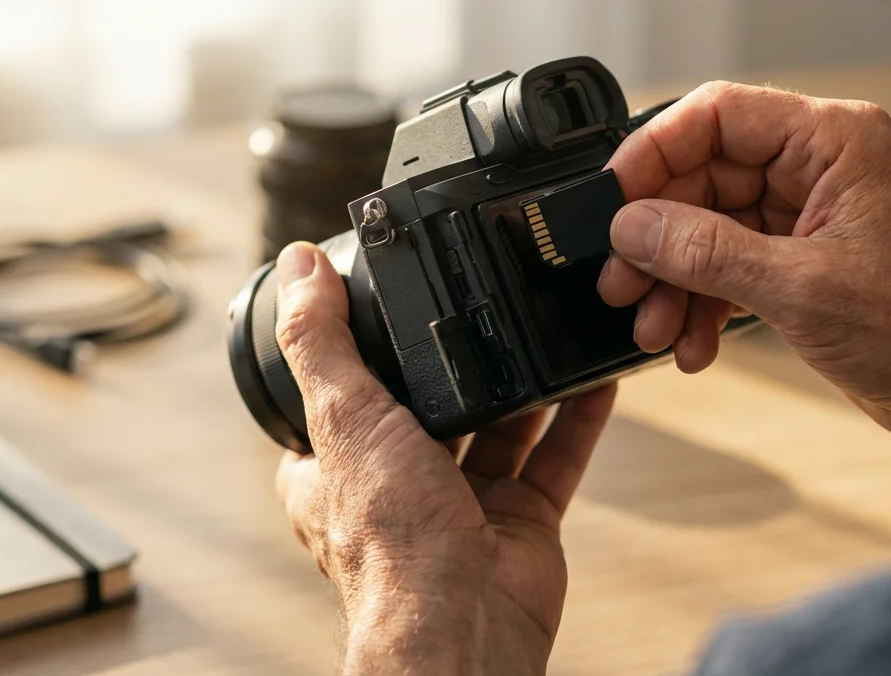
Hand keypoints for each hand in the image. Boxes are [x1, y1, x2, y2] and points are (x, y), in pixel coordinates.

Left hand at [272, 242, 615, 674]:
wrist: (464, 623)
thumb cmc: (392, 544)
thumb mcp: (342, 418)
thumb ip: (320, 341)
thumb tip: (297, 267)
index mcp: (339, 468)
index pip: (345, 395)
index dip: (367, 352)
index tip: (395, 303)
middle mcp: (400, 485)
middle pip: (433, 406)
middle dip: (459, 363)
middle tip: (485, 304)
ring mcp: (464, 504)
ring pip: (500, 429)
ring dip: (523, 385)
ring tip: (546, 328)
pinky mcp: (521, 520)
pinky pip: (554, 459)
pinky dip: (576, 419)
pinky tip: (592, 379)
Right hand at [599, 82, 890, 471]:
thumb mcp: (798, 288)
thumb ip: (704, 251)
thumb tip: (631, 226)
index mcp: (834, 139)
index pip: (716, 114)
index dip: (654, 152)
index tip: (613, 199)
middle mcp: (820, 165)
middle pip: (704, 176)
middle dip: (657, 235)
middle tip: (620, 282)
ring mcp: (810, 213)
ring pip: (709, 227)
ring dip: (674, 279)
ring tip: (654, 326)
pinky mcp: (804, 260)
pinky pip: (730, 265)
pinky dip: (704, 302)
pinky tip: (692, 343)